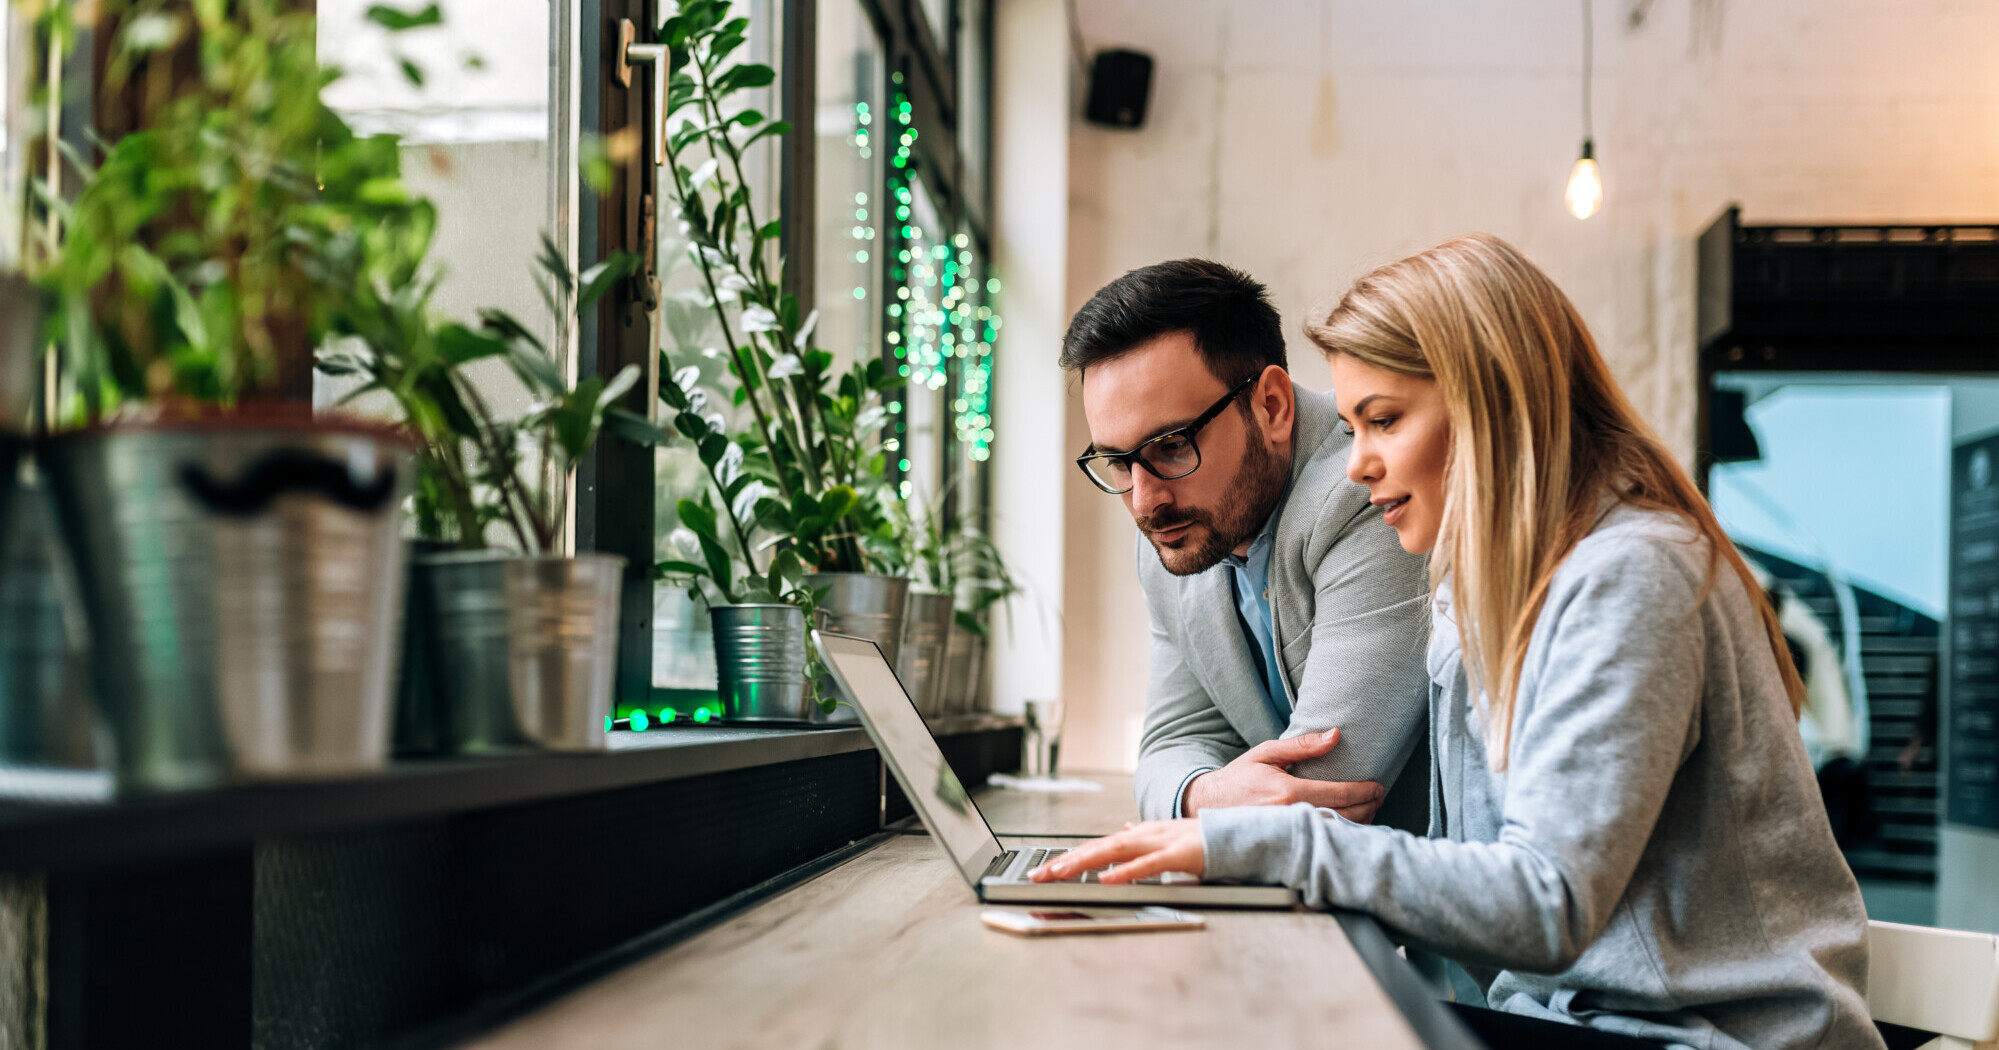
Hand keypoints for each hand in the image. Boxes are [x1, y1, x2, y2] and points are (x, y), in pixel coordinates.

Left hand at [1027, 819, 1205, 883]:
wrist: (1237, 835)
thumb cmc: (1201, 840)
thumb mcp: (1165, 838)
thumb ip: (1141, 838)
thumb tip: (1122, 830)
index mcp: (1139, 835)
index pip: (1097, 846)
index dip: (1070, 857)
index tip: (1045, 870)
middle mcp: (1144, 835)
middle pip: (1098, 847)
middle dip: (1066, 861)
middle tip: (1039, 875)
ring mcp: (1160, 843)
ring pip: (1115, 851)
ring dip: (1085, 862)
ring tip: (1061, 872)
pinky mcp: (1178, 855)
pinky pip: (1148, 865)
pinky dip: (1125, 872)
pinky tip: (1106, 879)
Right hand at [1183, 728, 1385, 822]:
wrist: (1210, 806)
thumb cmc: (1239, 778)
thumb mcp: (1267, 753)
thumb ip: (1302, 746)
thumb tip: (1335, 735)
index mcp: (1288, 792)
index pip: (1339, 794)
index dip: (1365, 791)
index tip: (1378, 786)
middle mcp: (1291, 817)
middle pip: (1344, 816)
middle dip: (1369, 807)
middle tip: (1378, 797)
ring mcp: (1290, 834)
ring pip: (1336, 833)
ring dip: (1359, 822)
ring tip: (1369, 809)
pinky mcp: (1287, 843)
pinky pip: (1322, 841)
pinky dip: (1341, 834)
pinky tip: (1349, 826)